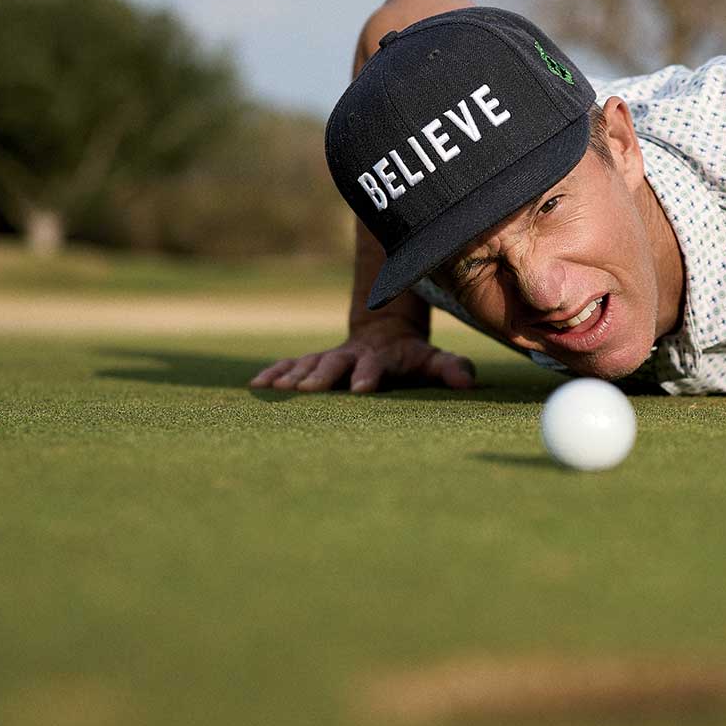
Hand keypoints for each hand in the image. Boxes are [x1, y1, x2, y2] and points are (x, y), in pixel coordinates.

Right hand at [249, 321, 475, 393]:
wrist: (385, 334)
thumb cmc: (412, 358)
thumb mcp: (434, 361)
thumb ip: (451, 369)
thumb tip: (469, 382)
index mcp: (380, 357)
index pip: (374, 366)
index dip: (368, 375)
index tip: (361, 389)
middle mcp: (351, 355)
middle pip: (334, 363)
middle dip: (322, 376)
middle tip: (309, 390)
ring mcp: (329, 357)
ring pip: (308, 364)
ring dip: (292, 376)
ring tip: (276, 391)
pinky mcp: (311, 361)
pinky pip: (289, 365)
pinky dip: (273, 373)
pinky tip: (256, 386)